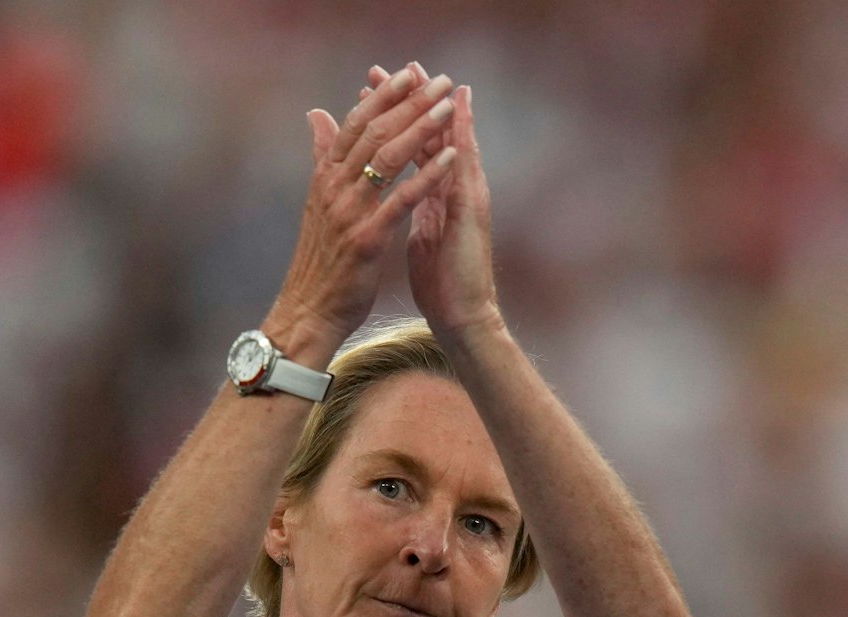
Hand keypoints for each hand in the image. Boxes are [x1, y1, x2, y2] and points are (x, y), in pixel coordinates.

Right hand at [268, 67, 460, 359]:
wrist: (310, 311)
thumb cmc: (320, 261)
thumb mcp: (317, 202)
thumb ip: (322, 156)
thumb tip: (315, 115)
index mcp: (325, 178)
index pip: (354, 125)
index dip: (381, 97)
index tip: (406, 73)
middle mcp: (334, 189)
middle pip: (374, 133)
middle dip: (408, 103)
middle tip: (436, 79)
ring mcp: (350, 213)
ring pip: (388, 158)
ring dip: (421, 129)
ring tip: (448, 107)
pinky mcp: (367, 239)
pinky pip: (401, 200)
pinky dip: (426, 176)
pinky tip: (449, 159)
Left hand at [363, 65, 499, 339]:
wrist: (462, 317)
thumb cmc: (442, 282)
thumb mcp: (417, 234)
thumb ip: (409, 205)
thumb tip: (394, 192)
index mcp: (437, 193)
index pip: (414, 146)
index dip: (397, 116)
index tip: (375, 88)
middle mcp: (455, 190)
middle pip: (436, 136)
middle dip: (417, 101)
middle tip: (403, 67)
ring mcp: (467, 199)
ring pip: (455, 145)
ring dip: (441, 111)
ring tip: (430, 80)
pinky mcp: (472, 216)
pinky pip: (464, 174)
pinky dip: (459, 146)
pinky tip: (454, 120)